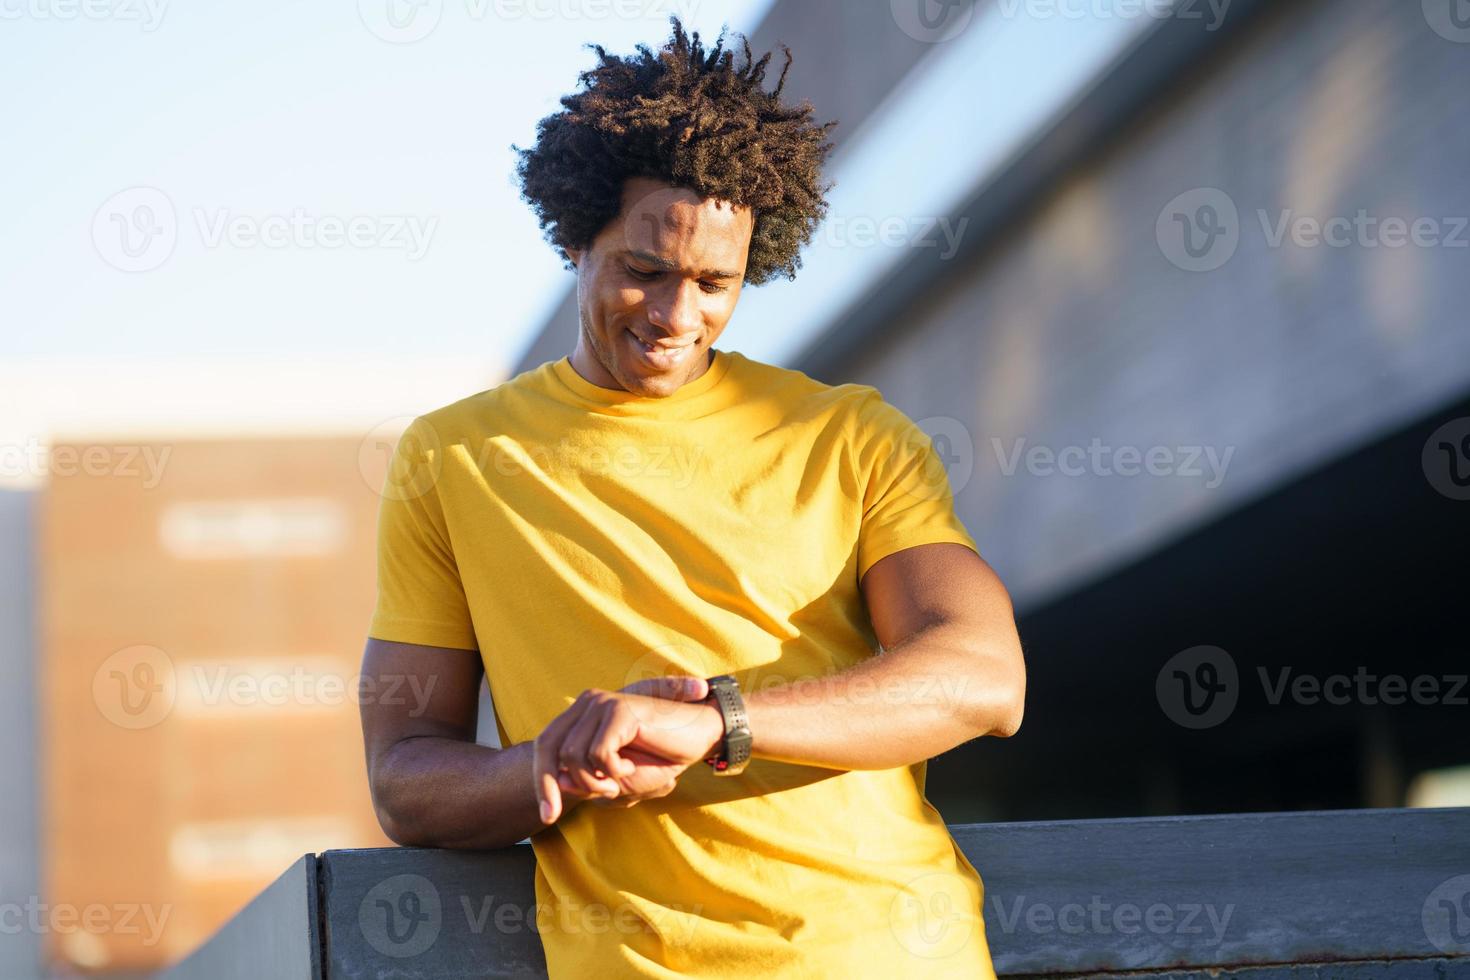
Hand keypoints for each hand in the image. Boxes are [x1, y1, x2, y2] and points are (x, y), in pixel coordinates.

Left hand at [533, 675, 725, 823]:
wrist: (700, 736)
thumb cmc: (660, 757)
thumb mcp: (617, 778)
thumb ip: (587, 779)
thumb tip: (560, 782)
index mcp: (583, 715)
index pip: (545, 746)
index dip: (541, 781)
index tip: (548, 817)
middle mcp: (588, 703)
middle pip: (549, 749)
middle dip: (554, 786)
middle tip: (578, 806)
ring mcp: (602, 704)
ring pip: (572, 756)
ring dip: (596, 779)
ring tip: (622, 777)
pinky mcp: (619, 711)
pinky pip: (599, 754)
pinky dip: (615, 770)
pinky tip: (633, 764)